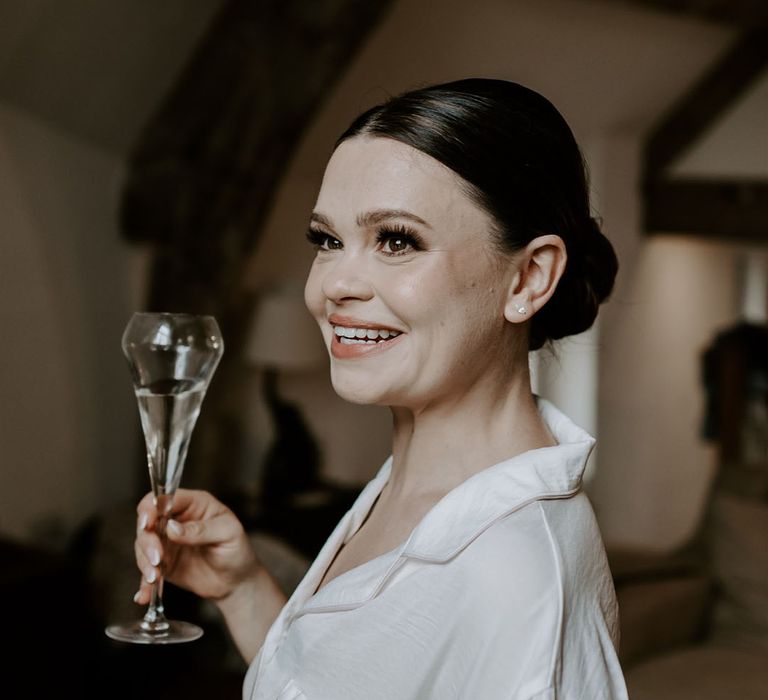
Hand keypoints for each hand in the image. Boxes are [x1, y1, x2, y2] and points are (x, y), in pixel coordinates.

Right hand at [133, 489, 258, 605]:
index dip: (152, 508)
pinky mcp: (163, 563)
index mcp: (194, 504)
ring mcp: (167, 541)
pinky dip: (144, 582)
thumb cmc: (237, 550)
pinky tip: (144, 595)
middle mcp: (177, 520)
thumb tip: (172, 528)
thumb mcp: (228, 534)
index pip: (166, 498)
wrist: (236, 581)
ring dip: (145, 561)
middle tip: (157, 559)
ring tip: (156, 578)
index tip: (148, 524)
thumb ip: (201, 530)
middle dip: (147, 540)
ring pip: (143, 545)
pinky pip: (147, 569)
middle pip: (148, 521)